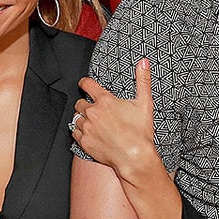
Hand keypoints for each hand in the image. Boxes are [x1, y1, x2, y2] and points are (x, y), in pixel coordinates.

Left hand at [73, 59, 159, 181]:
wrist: (134, 157)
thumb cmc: (140, 132)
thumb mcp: (144, 103)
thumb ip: (143, 80)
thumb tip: (143, 62)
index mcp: (105, 101)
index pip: (86, 84)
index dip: (85, 82)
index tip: (85, 84)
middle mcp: (92, 113)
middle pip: (79, 102)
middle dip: (86, 104)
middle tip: (96, 110)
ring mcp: (86, 128)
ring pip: (76, 117)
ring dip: (83, 118)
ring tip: (94, 123)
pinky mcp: (84, 141)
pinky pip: (74, 132)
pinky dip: (79, 131)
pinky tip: (90, 133)